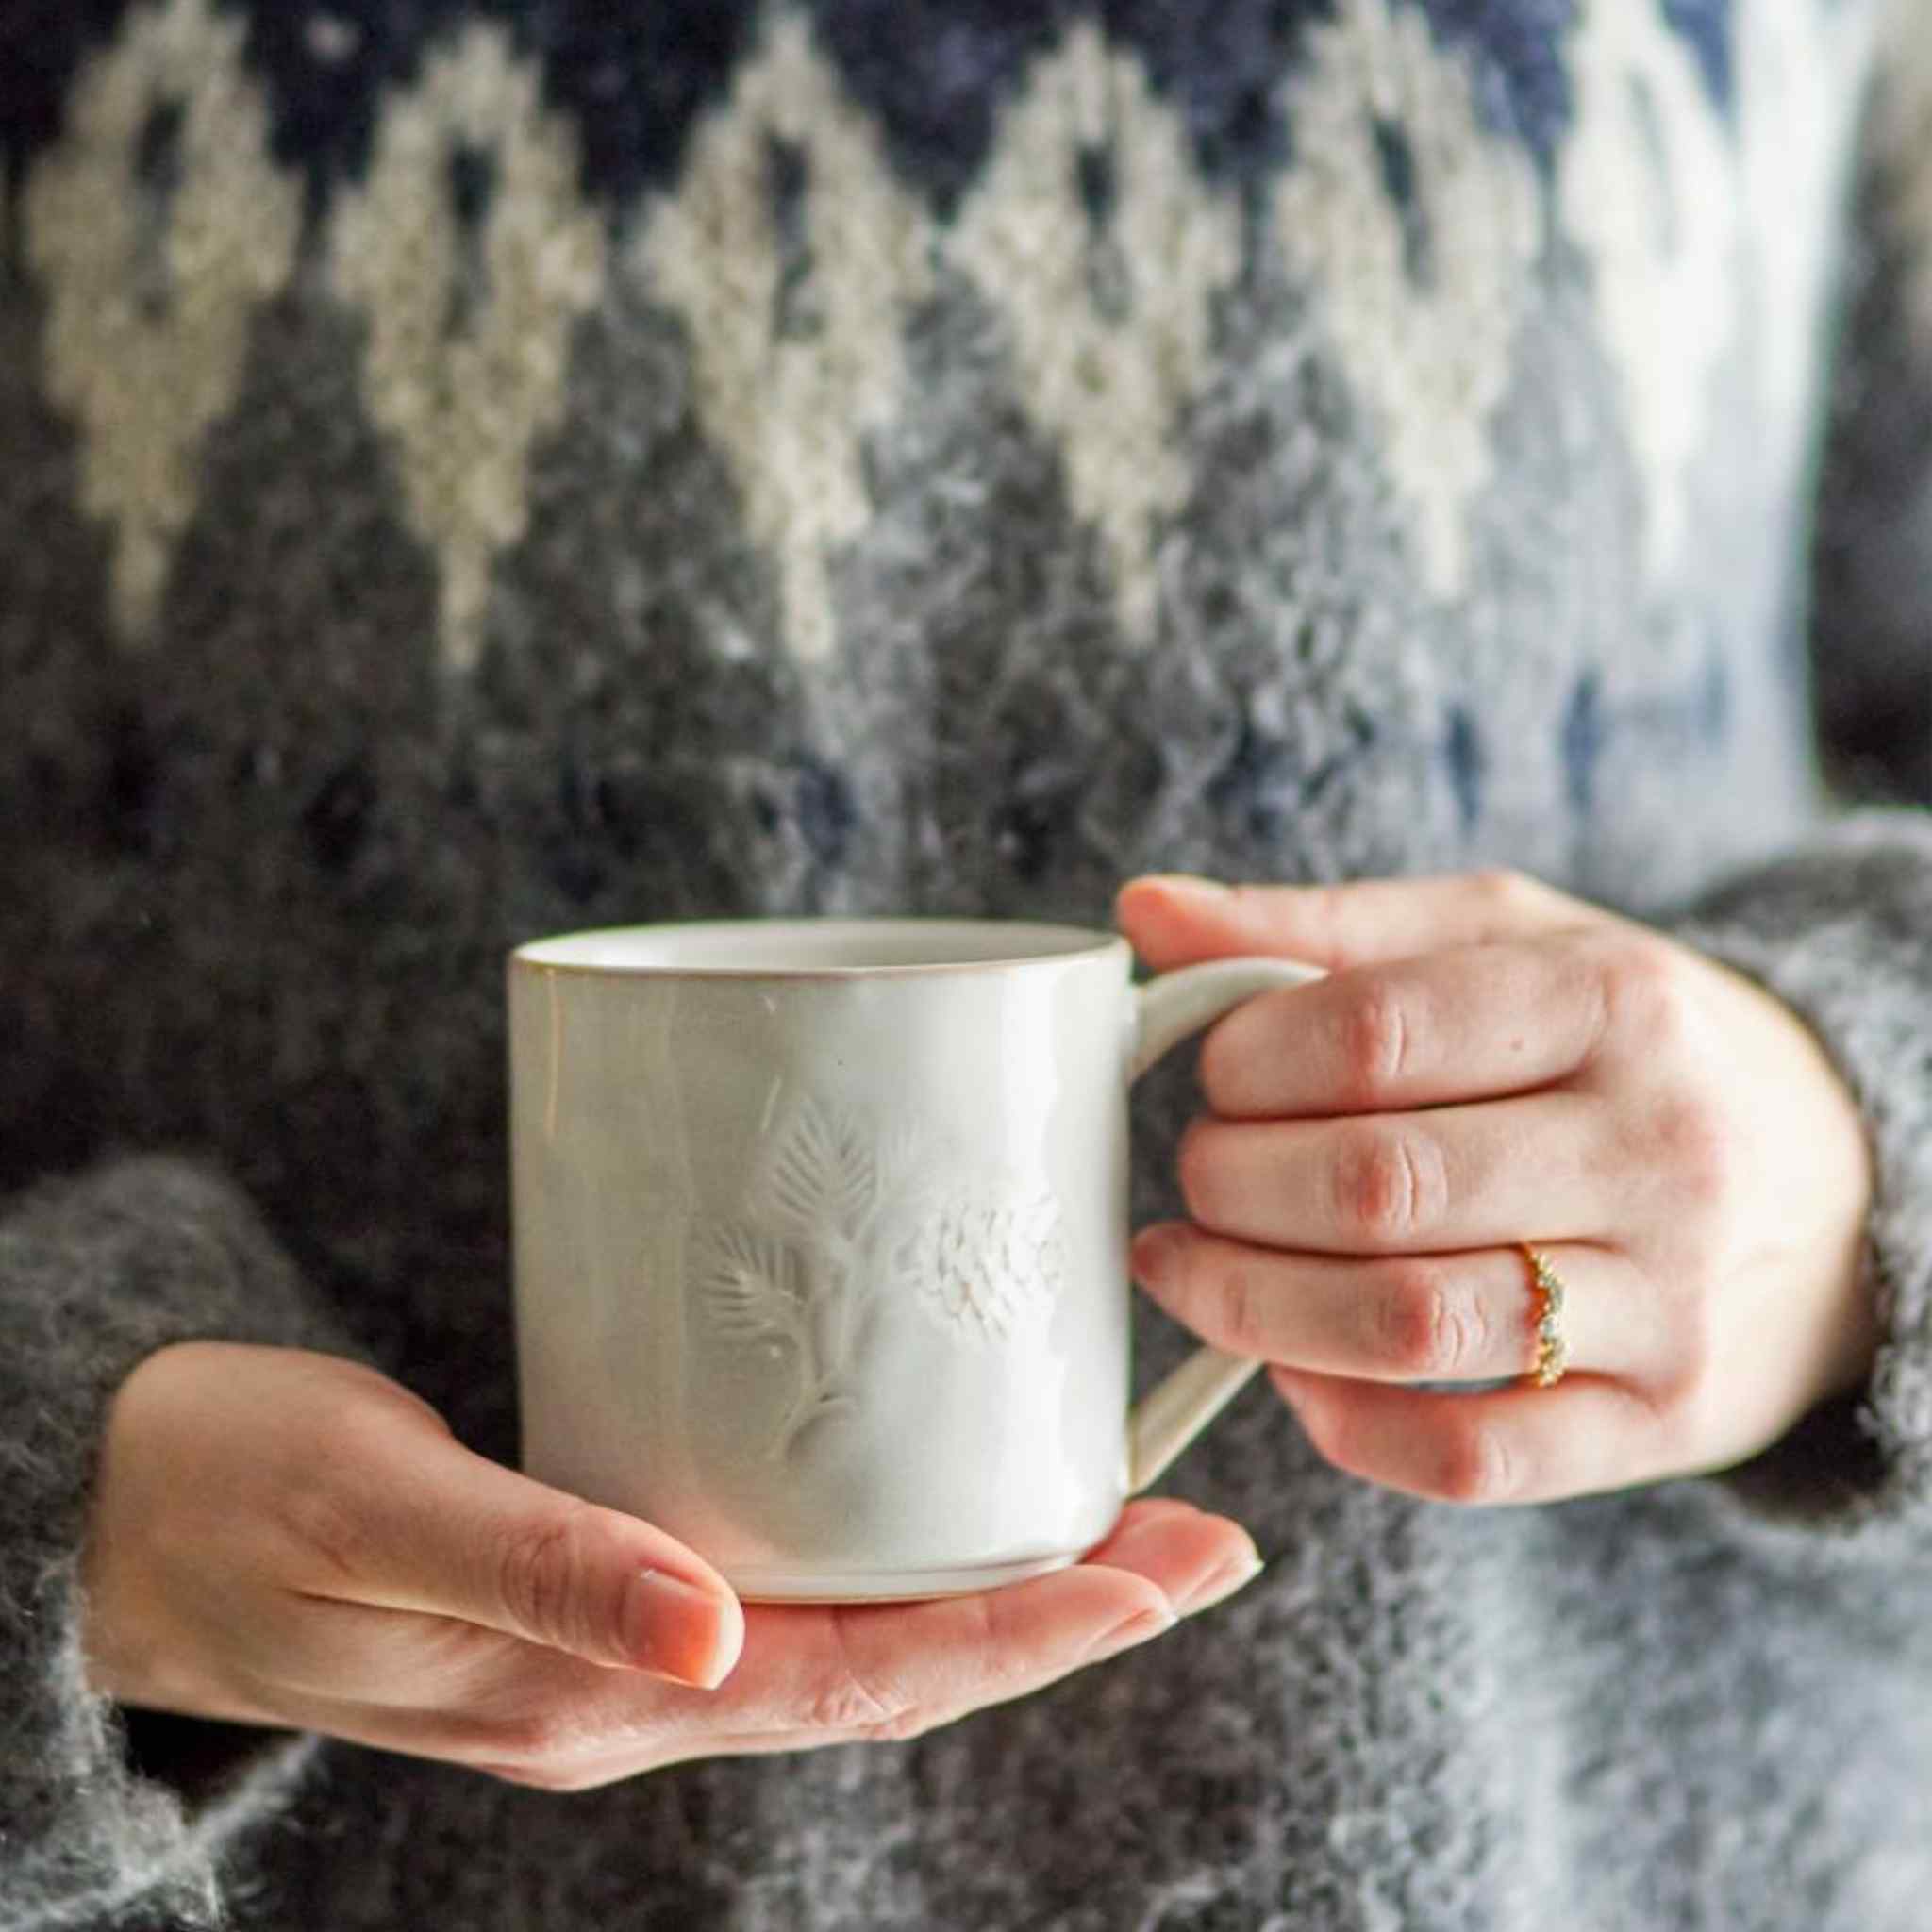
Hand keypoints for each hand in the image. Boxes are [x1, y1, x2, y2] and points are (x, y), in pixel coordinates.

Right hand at [82, 1344, 1258, 1789]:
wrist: (129, 1518)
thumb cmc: (232, 1499)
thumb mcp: (369, 1513)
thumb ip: (533, 1569)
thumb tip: (713, 1635)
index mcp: (597, 1696)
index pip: (865, 1681)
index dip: (1024, 1628)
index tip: (1161, 1566)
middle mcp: (639, 1684)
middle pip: (897, 1664)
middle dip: (1059, 1609)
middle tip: (1199, 1536)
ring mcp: (629, 1641)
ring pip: (858, 1630)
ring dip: (994, 1579)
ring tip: (1115, 1513)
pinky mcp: (607, 1574)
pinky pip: (789, 1578)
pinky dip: (892, 1543)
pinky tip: (936, 1485)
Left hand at [1118, 870, 1878, 1504]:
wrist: (1834, 1180)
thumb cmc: (1622, 1043)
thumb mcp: (1501, 939)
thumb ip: (1323, 926)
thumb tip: (1146, 911)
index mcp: (1614, 1001)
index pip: (1374, 1032)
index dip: (1246, 1061)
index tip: (1214, 1072)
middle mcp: (1658, 1150)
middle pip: (1376, 1185)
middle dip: (1229, 1185)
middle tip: (1196, 1174)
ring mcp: (1671, 1300)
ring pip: (1410, 1325)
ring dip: (1253, 1306)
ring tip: (1189, 1267)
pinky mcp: (1663, 1420)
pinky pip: (1473, 1457)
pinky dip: (1347, 1426)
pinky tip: (1291, 1372)